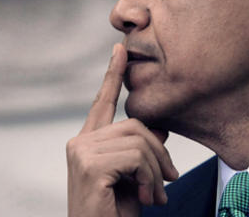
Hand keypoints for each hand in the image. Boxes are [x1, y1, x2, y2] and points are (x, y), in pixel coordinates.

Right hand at [66, 43, 178, 216]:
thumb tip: (161, 126)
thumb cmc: (116, 212)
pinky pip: (135, 157)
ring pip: (139, 140)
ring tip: (155, 195)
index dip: (113, 74)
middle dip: (159, 153)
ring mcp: (81, 152)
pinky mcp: (88, 165)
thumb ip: (142, 149)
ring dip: (155, 171)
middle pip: (135, 125)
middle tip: (169, 181)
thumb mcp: (136, 176)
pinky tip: (144, 197)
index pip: (103, 102)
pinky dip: (149, 178)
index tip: (120, 49)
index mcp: (88, 142)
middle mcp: (79, 142)